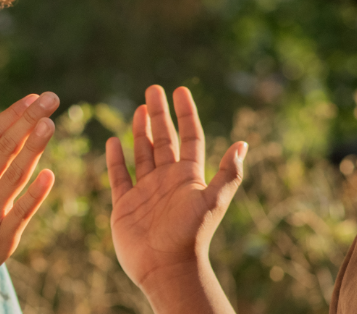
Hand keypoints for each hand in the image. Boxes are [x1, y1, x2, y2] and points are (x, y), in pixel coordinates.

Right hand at [0, 93, 58, 312]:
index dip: (11, 115)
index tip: (32, 97)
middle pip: (5, 149)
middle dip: (30, 120)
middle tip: (51, 98)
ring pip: (15, 175)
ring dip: (35, 148)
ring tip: (51, 123)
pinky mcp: (0, 240)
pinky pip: (22, 212)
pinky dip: (36, 193)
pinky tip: (50, 174)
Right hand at [107, 85, 244, 313]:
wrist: (166, 267)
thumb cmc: (191, 234)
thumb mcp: (213, 200)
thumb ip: (228, 173)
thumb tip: (243, 144)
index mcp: (188, 176)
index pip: (188, 137)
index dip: (185, 114)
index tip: (180, 90)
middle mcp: (167, 179)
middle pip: (163, 139)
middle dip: (158, 114)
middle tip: (153, 90)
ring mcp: (145, 191)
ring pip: (142, 153)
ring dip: (140, 132)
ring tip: (137, 109)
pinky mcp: (125, 204)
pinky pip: (119, 176)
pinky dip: (116, 159)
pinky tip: (112, 142)